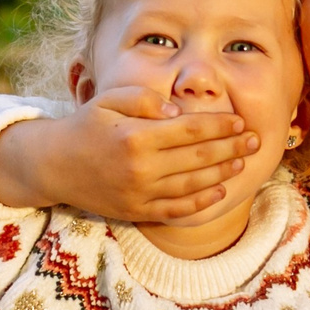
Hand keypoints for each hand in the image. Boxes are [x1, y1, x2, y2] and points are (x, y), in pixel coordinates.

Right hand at [0, 86, 257, 223]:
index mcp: (135, 137)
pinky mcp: (137, 211)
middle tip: (255, 141)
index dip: (219, 126)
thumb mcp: (108, 100)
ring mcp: (139, 193)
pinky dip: (200, 202)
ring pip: (192, 185)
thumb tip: (175, 112)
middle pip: (198, 158)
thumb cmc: (85, 126)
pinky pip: (176, 210)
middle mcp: (140, 168)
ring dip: (222, 174)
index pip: (189, 130)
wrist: (54, 165)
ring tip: (241, 162)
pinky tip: (219, 191)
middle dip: (231, 149)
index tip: (239, 122)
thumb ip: (143, 98)